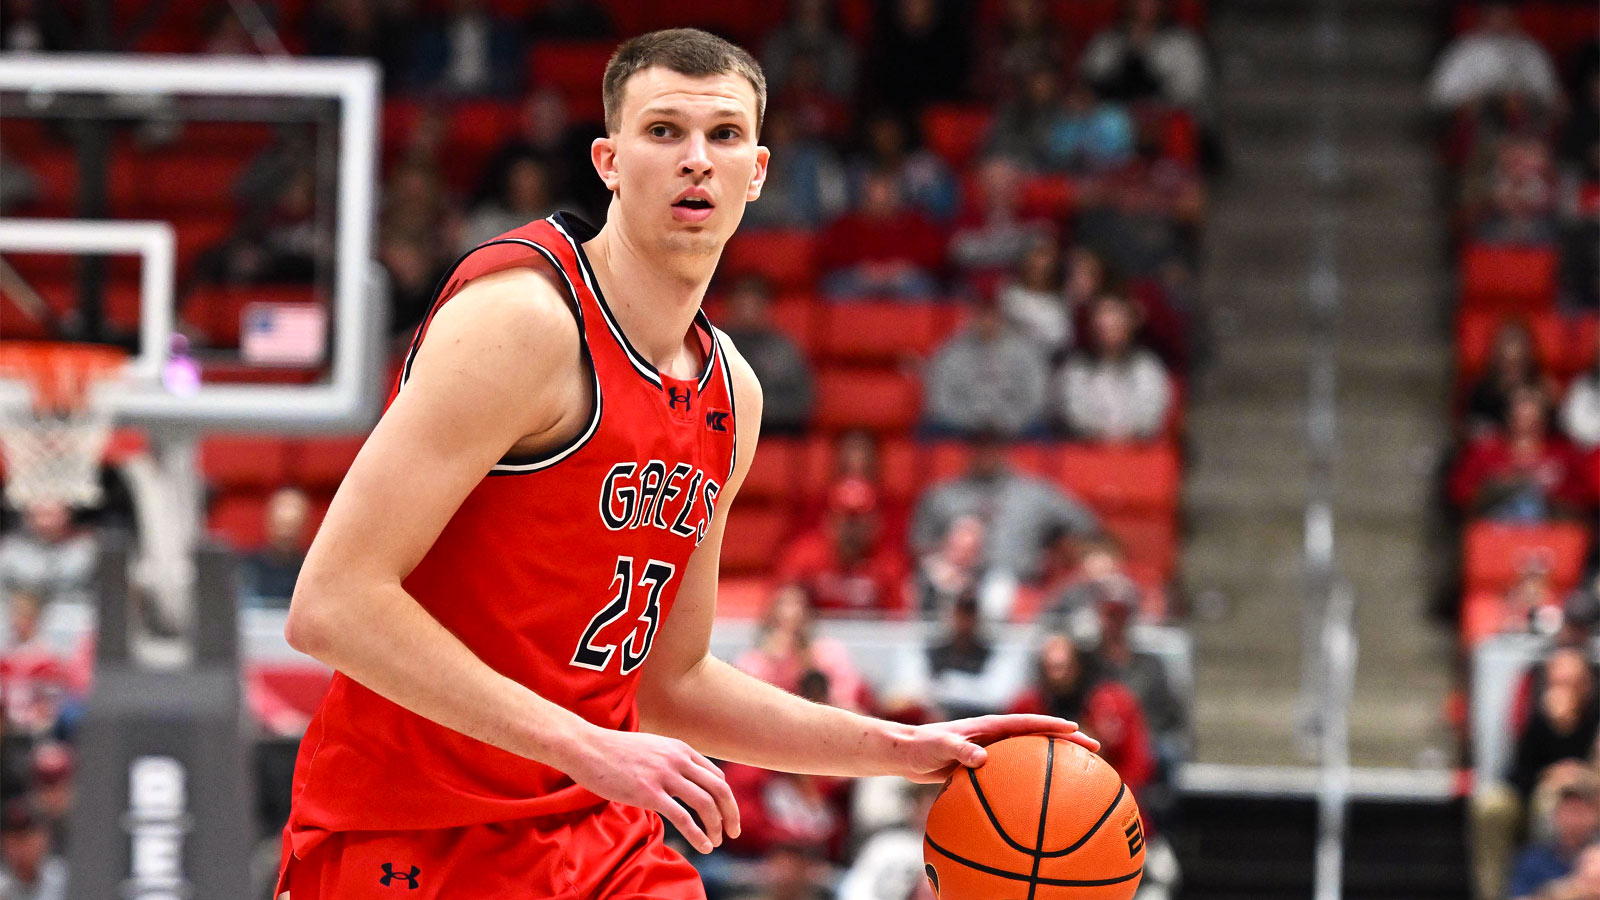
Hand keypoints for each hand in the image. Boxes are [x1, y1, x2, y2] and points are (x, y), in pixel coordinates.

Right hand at [558, 725, 739, 853]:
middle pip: (719, 789)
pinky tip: (704, 846)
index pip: (716, 776)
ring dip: (717, 826)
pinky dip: (698, 835)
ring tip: (717, 841)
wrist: (587, 747)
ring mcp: (664, 776)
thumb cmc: (615, 751)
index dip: (725, 798)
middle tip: (734, 831)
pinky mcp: (648, 793)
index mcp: (680, 749)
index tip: (724, 815)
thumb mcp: (652, 747)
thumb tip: (682, 780)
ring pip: (706, 804)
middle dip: (732, 813)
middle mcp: (677, 760)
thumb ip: (670, 760)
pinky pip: (682, 817)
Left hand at [889, 715, 1100, 783]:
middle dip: (1066, 740)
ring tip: (1080, 772)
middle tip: (1094, 749)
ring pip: (1029, 754)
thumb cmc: (920, 746)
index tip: (1076, 728)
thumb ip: (958, 750)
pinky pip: (1014, 773)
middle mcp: (994, 736)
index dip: (1052, 725)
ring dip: (1053, 760)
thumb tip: (983, 759)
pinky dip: (1030, 780)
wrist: (906, 753)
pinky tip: (1039, 800)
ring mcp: (991, 750)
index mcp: (988, 726)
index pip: (1027, 723)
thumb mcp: (938, 747)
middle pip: (1037, 737)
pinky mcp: (984, 766)